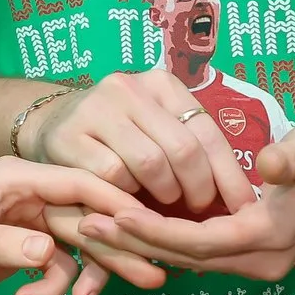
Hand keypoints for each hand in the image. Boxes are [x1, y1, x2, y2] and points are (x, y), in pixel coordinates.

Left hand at [0, 158, 161, 294]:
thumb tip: (45, 252)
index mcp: (14, 178)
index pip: (76, 183)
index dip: (115, 202)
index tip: (149, 224)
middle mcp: (30, 195)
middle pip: (87, 218)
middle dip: (118, 248)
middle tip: (154, 276)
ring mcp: (32, 222)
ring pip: (79, 246)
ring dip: (87, 276)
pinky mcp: (28, 248)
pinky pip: (58, 267)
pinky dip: (50, 288)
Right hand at [29, 69, 256, 215]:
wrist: (51, 124)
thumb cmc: (118, 136)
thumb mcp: (156, 130)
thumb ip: (190, 151)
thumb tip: (241, 198)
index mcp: (161, 83)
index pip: (207, 131)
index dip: (229, 175)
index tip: (243, 207)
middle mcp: (129, 87)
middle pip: (182, 149)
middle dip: (198, 189)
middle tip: (197, 211)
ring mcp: (95, 109)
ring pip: (150, 164)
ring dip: (162, 195)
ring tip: (163, 206)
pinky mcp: (68, 135)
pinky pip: (112, 176)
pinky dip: (125, 197)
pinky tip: (128, 202)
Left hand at [81, 120, 294, 282]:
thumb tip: (271, 166)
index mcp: (270, 235)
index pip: (202, 240)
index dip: (157, 229)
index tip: (116, 212)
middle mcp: (257, 260)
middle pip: (184, 257)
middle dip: (134, 242)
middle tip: (84, 223)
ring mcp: (249, 264)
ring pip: (184, 260)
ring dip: (139, 245)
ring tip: (90, 226)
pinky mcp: (240, 257)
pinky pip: (192, 255)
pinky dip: (157, 242)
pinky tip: (121, 228)